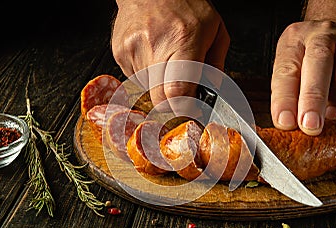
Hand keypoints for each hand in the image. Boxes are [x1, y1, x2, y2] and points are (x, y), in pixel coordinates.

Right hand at [111, 0, 229, 112]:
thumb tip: (211, 92)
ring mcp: (132, 50)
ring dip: (160, 83)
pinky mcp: (119, 52)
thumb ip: (216, 64)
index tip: (192, 109)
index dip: (184, 108)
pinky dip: (147, 73)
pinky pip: (135, 78)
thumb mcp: (215, 30)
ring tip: (166, 59)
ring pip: (148, 89)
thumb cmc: (186, 4)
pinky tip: (152, 54)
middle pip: (159, 99)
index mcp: (183, 40)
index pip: (177, 90)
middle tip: (182, 91)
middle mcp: (154, 46)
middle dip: (172, 102)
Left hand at [271, 20, 335, 135]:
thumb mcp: (289, 70)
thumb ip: (287, 94)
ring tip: (333, 116)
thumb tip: (288, 124)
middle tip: (311, 124)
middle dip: (314, 97)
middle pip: (318, 60)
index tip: (285, 122)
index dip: (284, 99)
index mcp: (292, 42)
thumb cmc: (305, 60)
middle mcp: (320, 35)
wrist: (335, 33)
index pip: (285, 71)